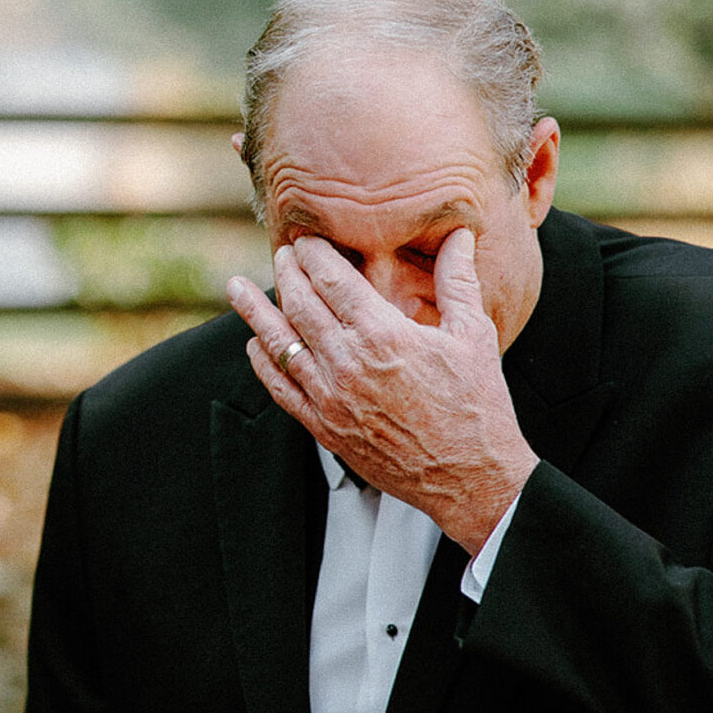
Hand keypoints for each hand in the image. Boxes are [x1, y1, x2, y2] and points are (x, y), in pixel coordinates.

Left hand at [225, 229, 537, 553]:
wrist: (470, 478)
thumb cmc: (478, 405)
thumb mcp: (474, 335)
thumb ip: (458, 280)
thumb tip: (461, 234)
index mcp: (382, 334)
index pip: (331, 279)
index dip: (312, 254)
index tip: (304, 239)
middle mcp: (347, 362)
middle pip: (300, 304)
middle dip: (286, 273)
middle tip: (280, 254)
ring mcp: (330, 397)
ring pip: (279, 343)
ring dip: (255, 311)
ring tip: (235, 287)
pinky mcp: (324, 427)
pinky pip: (280, 389)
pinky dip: (262, 363)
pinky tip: (254, 345)